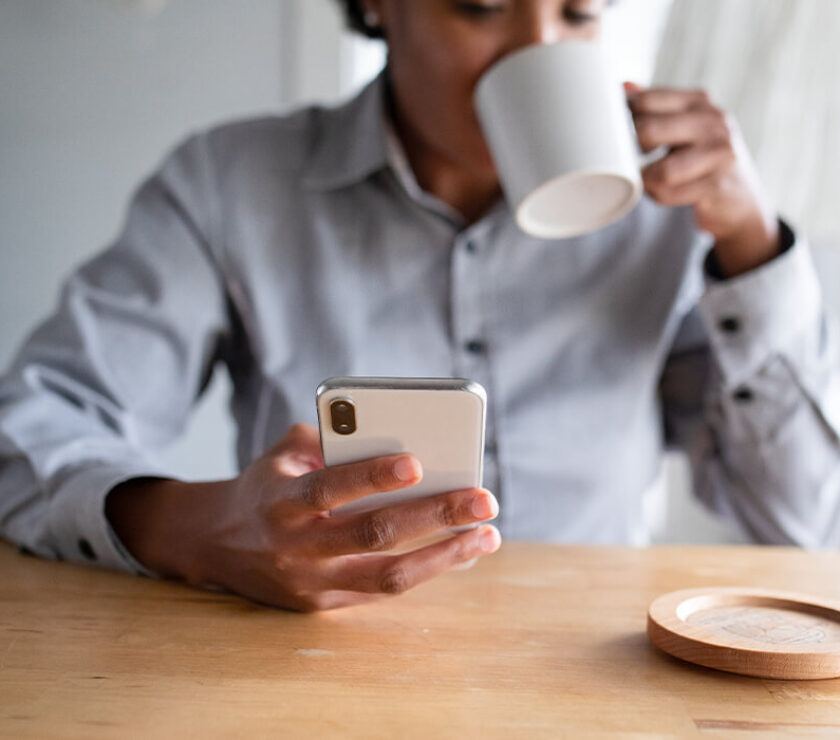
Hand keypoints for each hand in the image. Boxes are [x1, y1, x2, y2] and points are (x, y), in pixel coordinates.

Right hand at [109, 424, 500, 611]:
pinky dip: (426, 572)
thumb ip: (330, 440)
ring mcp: (311, 583)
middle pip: (373, 534)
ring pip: (388, 576)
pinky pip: (383, 592)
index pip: (330, 488)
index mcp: (282, 502)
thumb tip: (394, 435)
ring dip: (445, 556)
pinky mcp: (324, 605)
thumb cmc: (266, 487)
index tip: (418, 462)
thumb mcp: (283, 454)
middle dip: (435, 516)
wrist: (216, 544)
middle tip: (484, 499)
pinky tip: (461, 552)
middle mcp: (296, 547)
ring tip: (487, 536)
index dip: (372, 475)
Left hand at [625, 82, 779, 276]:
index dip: (624, 119)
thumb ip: (655, 107)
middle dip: (634, 151)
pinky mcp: (718, 185)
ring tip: (651, 180)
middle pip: (648, 130)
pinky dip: (659, 196)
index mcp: (698, 101)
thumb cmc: (701, 160)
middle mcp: (713, 121)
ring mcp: (719, 153)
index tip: (623, 134)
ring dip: (647, 180)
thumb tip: (623, 85)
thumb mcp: (683, 127)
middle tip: (640, 160)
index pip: (646, 101)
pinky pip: (669, 192)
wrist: (739, 200)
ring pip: (661, 170)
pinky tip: (665, 192)